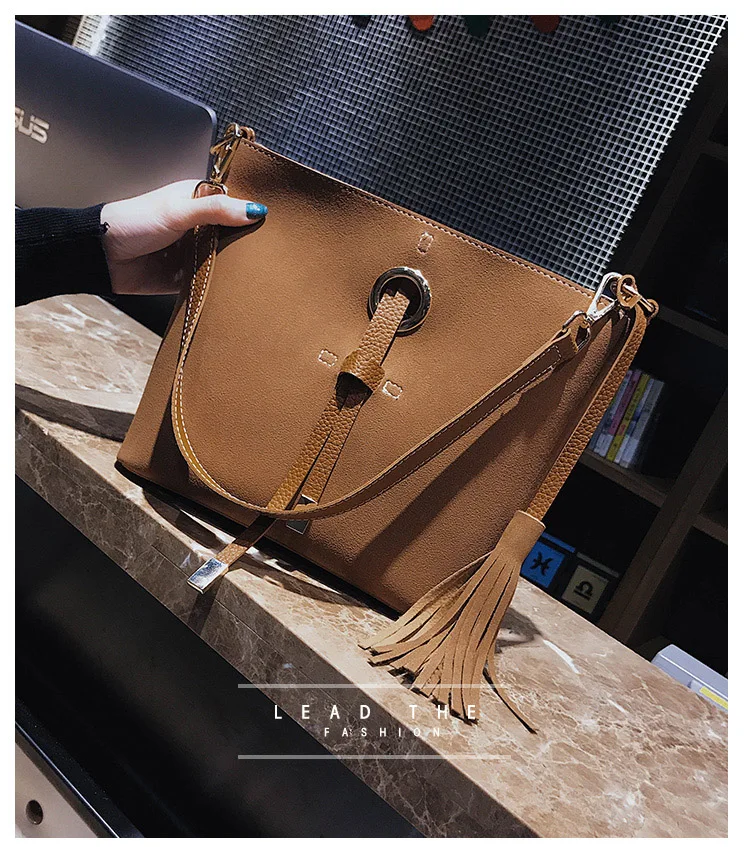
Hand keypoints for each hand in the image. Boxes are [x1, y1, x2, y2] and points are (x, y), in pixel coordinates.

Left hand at [100, 180, 266, 294]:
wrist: (103, 257)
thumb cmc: (134, 222)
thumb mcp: (178, 211)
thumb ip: (217, 210)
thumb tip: (255, 210)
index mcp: (198, 200)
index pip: (235, 203)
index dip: (253, 211)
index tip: (275, 221)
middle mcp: (199, 225)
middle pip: (234, 233)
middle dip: (248, 242)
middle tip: (273, 250)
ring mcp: (195, 251)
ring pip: (226, 259)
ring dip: (235, 266)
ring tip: (262, 271)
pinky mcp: (188, 276)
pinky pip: (211, 283)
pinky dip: (221, 286)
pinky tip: (238, 288)